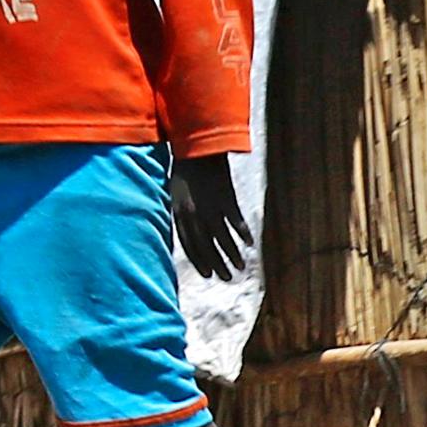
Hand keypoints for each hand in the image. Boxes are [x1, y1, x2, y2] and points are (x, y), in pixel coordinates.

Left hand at [174, 153, 255, 281]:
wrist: (199, 148)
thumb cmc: (186, 171)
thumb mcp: (176, 194)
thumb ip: (182, 215)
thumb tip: (189, 235)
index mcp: (180, 214)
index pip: (189, 245)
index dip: (199, 261)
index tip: (208, 274)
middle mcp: (195, 214)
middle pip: (206, 246)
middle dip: (216, 264)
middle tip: (226, 278)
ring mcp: (211, 208)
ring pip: (222, 238)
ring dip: (231, 255)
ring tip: (240, 268)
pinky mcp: (227, 199)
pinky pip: (236, 222)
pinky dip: (243, 234)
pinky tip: (250, 244)